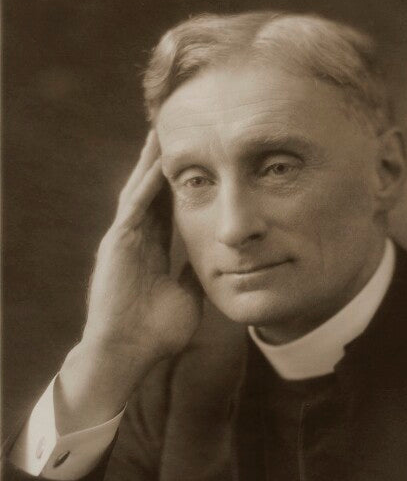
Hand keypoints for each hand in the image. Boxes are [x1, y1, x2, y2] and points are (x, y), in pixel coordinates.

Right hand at [55, 132, 202, 432]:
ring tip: (163, 130)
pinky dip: (147, 184)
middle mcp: (135, 238)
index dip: (180, 181)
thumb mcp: (187, 295)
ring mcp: (124, 239)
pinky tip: (160, 162)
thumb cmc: (157, 331)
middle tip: (177, 128)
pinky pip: (134, 206)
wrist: (130, 352)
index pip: (166, 206)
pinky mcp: (117, 244)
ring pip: (140, 190)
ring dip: (151, 161)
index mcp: (151, 249)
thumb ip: (195, 274)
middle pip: (151, 190)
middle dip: (163, 160)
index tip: (196, 157)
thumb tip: (216, 261)